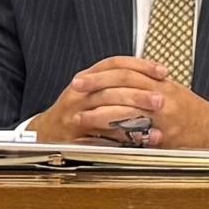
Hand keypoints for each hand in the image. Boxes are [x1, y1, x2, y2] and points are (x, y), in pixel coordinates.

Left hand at [32, 58, 208, 156]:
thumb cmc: (192, 113)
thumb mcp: (172, 91)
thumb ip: (148, 85)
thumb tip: (121, 79)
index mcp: (161, 83)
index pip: (127, 70)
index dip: (102, 73)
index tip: (82, 77)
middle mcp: (162, 97)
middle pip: (124, 86)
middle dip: (96, 88)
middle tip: (74, 90)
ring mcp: (164, 119)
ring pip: (128, 111)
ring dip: (101, 114)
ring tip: (82, 117)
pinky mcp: (166, 140)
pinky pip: (138, 138)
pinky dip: (118, 139)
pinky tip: (101, 141)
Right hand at [34, 56, 173, 144]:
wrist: (46, 133)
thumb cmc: (74, 111)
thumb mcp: (90, 90)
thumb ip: (114, 83)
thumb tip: (151, 79)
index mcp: (86, 77)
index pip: (115, 64)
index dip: (140, 66)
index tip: (162, 72)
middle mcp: (79, 93)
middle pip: (112, 88)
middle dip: (139, 94)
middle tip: (161, 100)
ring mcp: (75, 116)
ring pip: (107, 114)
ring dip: (134, 119)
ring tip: (156, 125)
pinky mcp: (76, 138)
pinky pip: (103, 139)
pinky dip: (124, 142)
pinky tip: (141, 143)